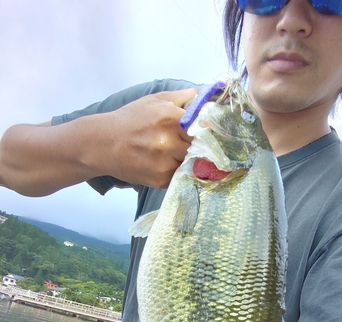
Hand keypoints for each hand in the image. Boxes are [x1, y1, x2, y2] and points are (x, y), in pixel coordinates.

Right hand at [0, 87, 197, 195]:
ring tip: (177, 155)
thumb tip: (204, 95)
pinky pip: (178, 176)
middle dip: (198, 147)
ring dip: (187, 161)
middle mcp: (170, 141)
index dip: (209, 132)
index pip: (205, 127)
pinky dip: (176, 172)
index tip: (212, 134)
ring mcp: (165, 162)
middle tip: (194, 146)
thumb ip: (181, 97)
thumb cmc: (130, 119)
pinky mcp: (160, 179)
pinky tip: (166, 164)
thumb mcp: (154, 100)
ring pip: (190, 164)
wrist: (102, 144)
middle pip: (200, 148)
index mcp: (172, 118)